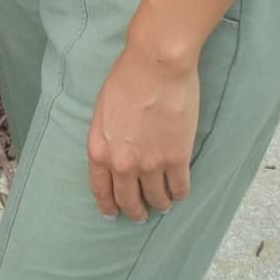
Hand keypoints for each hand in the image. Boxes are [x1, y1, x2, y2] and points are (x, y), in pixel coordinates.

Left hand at [86, 44, 199, 221]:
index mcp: (99, 150)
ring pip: (156, 198)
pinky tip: (179, 192)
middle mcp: (122, 163)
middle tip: (141, 215)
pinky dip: (179, 193)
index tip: (112, 213)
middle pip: (129, 200)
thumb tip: (114, 154)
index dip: (108, 205)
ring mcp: (151, 163)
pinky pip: (179, 188)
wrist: (156, 65)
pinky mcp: (177, 158)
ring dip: (160, 204)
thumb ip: (106, 138)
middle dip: (135, 211)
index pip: (101, 189)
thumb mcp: (102, 110)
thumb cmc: (127, 78)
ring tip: (163, 203)